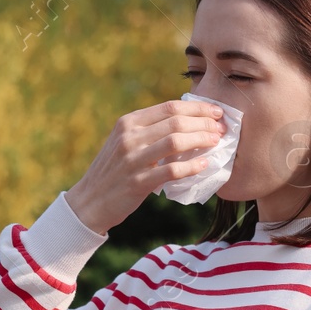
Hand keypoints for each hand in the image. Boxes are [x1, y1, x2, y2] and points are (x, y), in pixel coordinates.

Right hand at [66, 98, 227, 233]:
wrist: (89, 202)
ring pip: (175, 142)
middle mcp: (129, 137)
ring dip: (201, 140)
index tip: (216, 111)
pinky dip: (191, 167)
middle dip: (204, 123)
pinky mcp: (137, 182)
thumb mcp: (125, 142)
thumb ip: (149, 131)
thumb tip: (187, 122)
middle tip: (221, 128)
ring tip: (216, 142)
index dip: (197, 107)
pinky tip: (204, 164)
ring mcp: (132, 160)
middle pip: (176, 122)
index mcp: (128, 122)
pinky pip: (171, 171)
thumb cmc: (114, 171)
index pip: (169, 107)